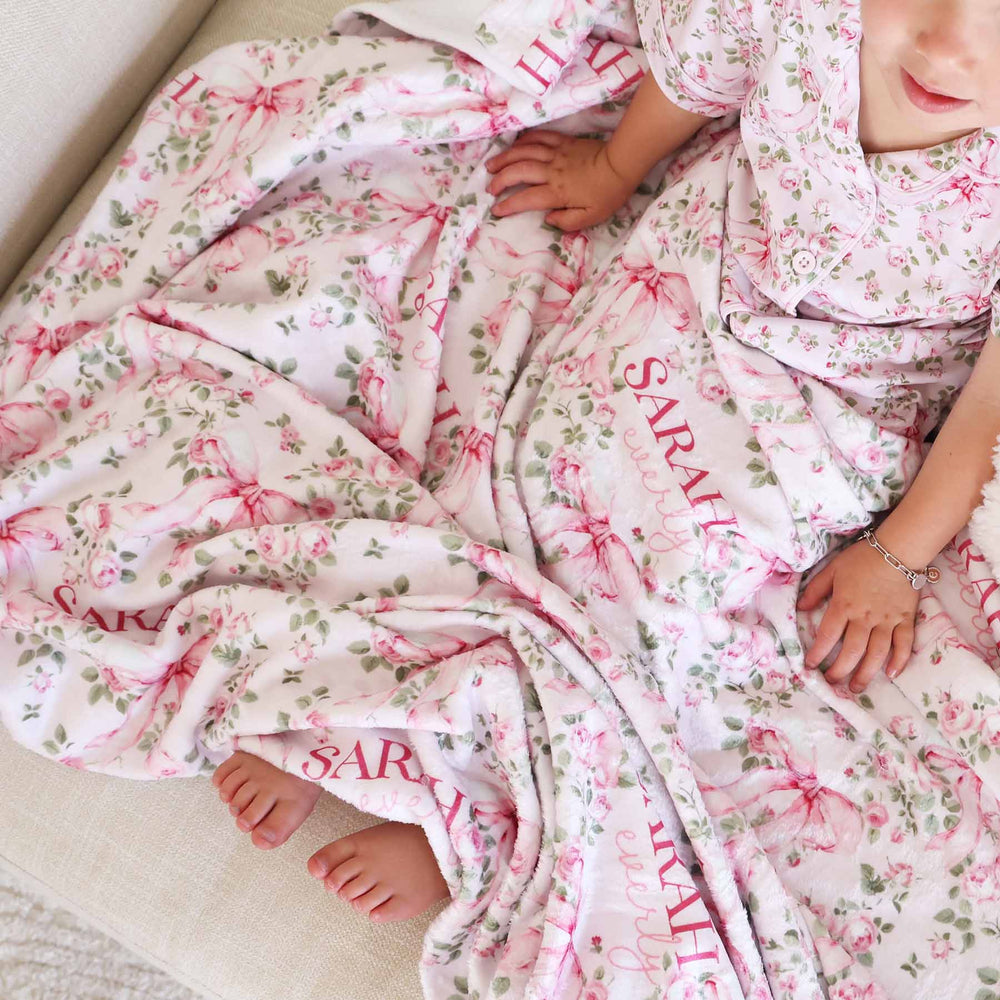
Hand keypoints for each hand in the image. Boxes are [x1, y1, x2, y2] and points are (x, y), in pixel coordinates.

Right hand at [485, 130, 636, 230]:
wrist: (621, 164)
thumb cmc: (607, 194)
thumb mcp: (590, 217)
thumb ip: (567, 222)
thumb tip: (548, 219)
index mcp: (557, 192)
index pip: (526, 199)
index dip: (509, 205)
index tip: (496, 210)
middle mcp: (552, 171)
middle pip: (519, 171)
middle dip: (500, 179)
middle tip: (490, 187)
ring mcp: (556, 153)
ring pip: (524, 152)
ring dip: (505, 158)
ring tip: (491, 165)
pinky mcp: (563, 141)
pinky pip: (539, 137)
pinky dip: (524, 140)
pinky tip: (514, 145)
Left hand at [797, 537, 919, 691]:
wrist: (897, 550)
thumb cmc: (862, 558)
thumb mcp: (832, 570)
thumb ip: (815, 590)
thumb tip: (801, 609)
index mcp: (844, 605)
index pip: (827, 635)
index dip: (817, 653)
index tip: (809, 666)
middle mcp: (865, 617)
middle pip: (852, 651)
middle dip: (840, 670)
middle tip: (832, 682)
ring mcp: (887, 620)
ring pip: (877, 653)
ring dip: (866, 673)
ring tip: (856, 687)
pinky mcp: (905, 620)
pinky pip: (903, 644)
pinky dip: (899, 660)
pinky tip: (891, 674)